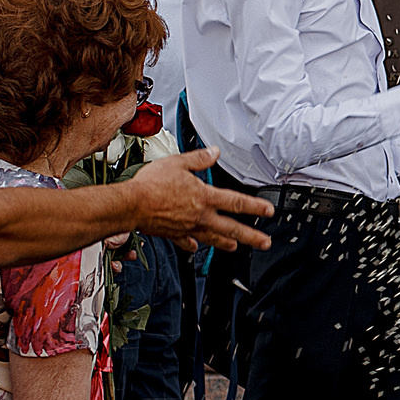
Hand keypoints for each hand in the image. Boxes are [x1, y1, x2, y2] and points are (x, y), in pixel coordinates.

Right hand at [128, 150, 272, 250]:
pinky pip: (186, 242)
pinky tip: (195, 246)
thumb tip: (214, 152)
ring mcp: (187, 228)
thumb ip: (199, 159)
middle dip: (251, 236)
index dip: (255, 207)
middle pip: (231, 228)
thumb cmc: (151, 184)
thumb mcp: (178, 163)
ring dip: (226, 243)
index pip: (236, 202)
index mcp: (203, 197)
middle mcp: (199, 216)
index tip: (268, 212)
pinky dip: (192, 245)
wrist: (130, 204)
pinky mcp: (173, 235)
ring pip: (212, 238)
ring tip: (236, 247)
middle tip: (264, 243)